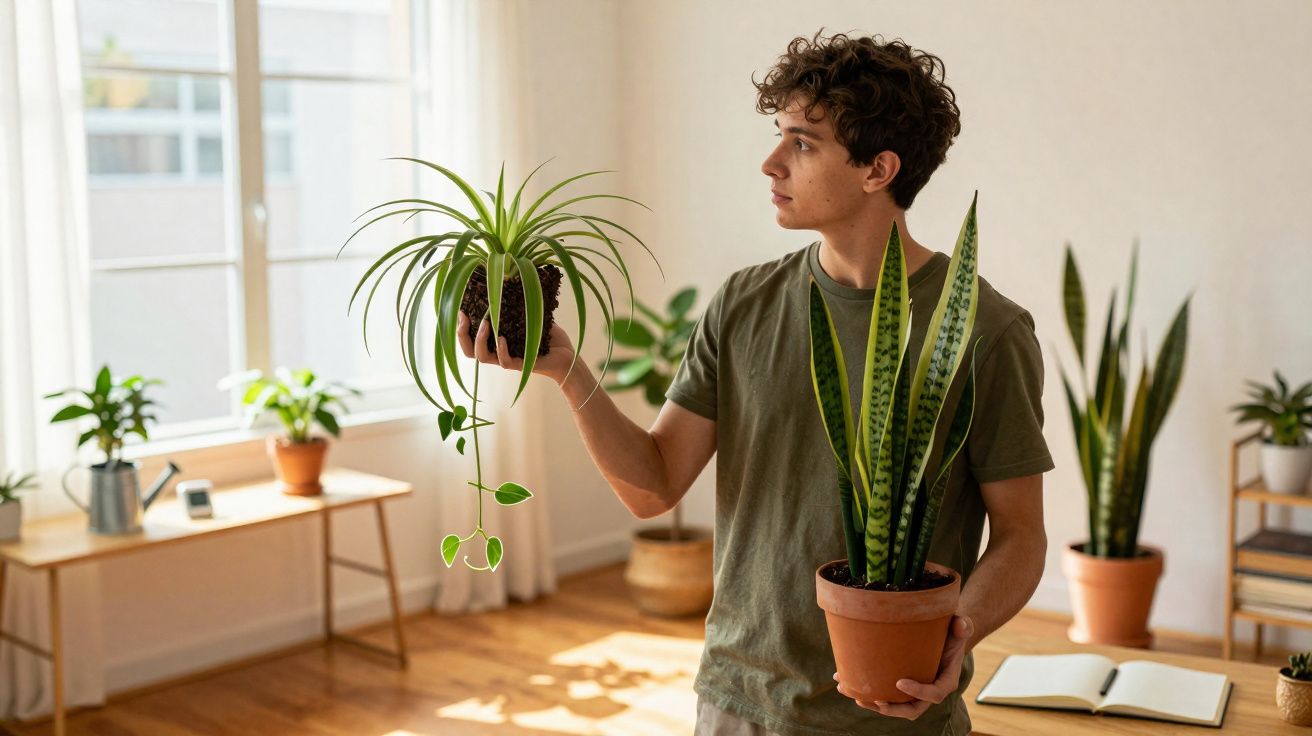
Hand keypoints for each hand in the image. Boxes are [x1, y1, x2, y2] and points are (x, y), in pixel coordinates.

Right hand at [456, 311, 578, 385]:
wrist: (567, 355)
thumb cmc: (549, 337)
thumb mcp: (532, 316)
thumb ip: (521, 304)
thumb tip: (513, 278)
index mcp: (497, 341)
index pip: (470, 338)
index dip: (460, 326)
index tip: (460, 309)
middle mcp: (499, 351)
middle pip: (468, 351)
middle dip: (461, 334)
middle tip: (464, 318)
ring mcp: (509, 359)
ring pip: (482, 357)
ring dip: (479, 340)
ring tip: (484, 324)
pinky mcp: (521, 365)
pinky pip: (505, 362)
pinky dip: (501, 349)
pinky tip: (502, 338)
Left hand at [834, 614, 973, 719]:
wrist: (942, 637)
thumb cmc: (951, 632)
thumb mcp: (959, 626)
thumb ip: (962, 626)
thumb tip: (960, 624)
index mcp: (945, 681)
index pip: (934, 694)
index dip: (918, 692)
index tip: (899, 682)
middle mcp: (928, 690)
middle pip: (912, 709)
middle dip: (892, 708)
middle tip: (875, 700)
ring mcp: (912, 690)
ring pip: (893, 705)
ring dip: (871, 703)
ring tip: (852, 692)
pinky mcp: (898, 685)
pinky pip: (882, 693)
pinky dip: (864, 690)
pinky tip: (843, 681)